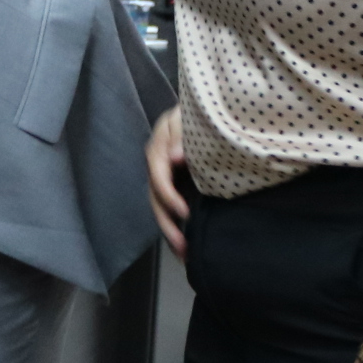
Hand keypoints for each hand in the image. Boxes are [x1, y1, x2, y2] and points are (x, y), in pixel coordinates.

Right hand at [146, 108, 188, 256]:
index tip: (184, 212)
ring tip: (185, 255)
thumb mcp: (189, 115)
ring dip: (170, 231)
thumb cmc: (199, 110)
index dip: (168, 194)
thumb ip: (181, 134)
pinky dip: (176, 226)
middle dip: (167, 223)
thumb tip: (174, 158)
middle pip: (155, 196)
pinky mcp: (175, 184)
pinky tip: (186, 245)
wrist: (208, 108)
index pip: (157, 173)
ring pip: (160, 206)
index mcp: (158, 146)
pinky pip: (170, 207)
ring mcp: (165, 175)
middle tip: (183, 247)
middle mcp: (157, 163)